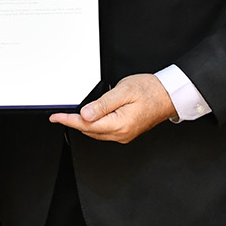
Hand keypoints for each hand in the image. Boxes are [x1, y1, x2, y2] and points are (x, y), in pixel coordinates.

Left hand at [49, 73, 175, 143]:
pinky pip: (105, 131)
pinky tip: (91, 118)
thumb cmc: (151, 91)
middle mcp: (122, 133)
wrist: (169, 95)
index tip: (56, 118)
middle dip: (74, 123)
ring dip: (84, 124)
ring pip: (97, 132)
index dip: (69, 120)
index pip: (87, 125)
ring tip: (72, 116)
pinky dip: (95, 125)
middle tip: (61, 115)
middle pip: (90, 131)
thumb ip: (102, 104)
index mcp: (120, 124)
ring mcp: (125, 134)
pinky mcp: (127, 132)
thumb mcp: (123, 91)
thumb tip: (85, 115)